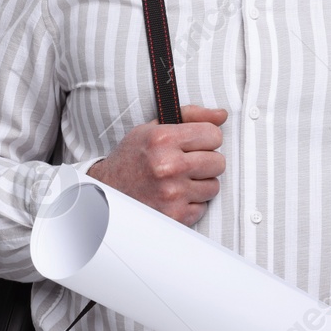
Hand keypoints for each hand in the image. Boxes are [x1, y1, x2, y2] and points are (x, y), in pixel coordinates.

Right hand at [87, 104, 227, 225]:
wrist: (108, 192)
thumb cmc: (132, 158)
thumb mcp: (154, 128)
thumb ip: (190, 116)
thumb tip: (221, 115)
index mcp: (163, 140)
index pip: (214, 134)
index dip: (206, 138)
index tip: (195, 143)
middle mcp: (168, 166)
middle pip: (218, 161)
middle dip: (206, 161)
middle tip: (187, 162)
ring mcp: (173, 194)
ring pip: (214, 186)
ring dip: (200, 183)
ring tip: (179, 180)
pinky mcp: (176, 216)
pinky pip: (203, 207)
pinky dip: (192, 203)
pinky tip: (174, 196)